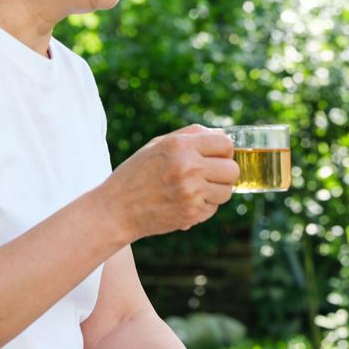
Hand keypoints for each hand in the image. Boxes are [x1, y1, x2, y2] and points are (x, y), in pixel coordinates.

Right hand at [103, 125, 239, 239]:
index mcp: (181, 146)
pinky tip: (186, 202)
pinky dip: (204, 206)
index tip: (217, 156)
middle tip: (210, 174)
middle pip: (232, 170)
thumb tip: (222, 135)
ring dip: (216, 190)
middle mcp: (189, 167)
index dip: (224, 150)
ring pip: (227, 191)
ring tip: (197, 189)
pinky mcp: (191, 213)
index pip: (226, 144)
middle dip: (224, 172)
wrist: (116, 209)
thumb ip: (191, 135)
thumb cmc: (137, 173)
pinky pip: (213, 208)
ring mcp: (191, 192)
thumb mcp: (159, 144)